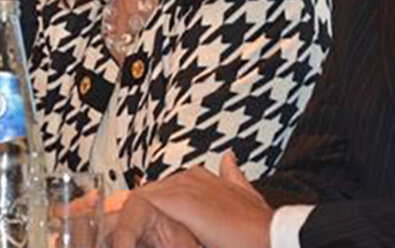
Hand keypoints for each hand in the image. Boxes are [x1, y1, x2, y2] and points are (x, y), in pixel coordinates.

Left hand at [109, 154, 272, 247]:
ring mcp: (184, 186)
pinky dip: (131, 223)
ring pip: (141, 199)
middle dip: (136, 213)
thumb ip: (233, 177)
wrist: (273, 235)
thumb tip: (228, 158)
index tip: (145, 228)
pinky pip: (143, 207)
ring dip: (129, 218)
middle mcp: (190, 176)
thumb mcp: (246, 197)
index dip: (152, 209)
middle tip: (125, 233)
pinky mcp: (181, 201)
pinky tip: (126, 238)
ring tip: (121, 236)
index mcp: (200, 177)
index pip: (161, 191)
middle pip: (147, 193)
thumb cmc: (259, 227)